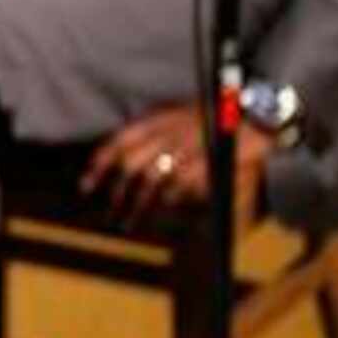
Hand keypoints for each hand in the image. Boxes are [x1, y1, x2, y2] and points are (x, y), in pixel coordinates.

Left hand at [83, 103, 267, 229]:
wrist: (252, 114)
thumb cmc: (211, 115)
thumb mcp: (174, 113)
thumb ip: (150, 130)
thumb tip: (121, 151)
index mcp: (157, 119)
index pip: (119, 142)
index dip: (99, 165)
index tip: (85, 186)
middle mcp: (168, 134)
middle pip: (133, 167)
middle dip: (118, 193)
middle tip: (109, 213)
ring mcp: (187, 150)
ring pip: (154, 182)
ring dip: (139, 206)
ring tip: (129, 223)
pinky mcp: (207, 165)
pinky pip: (181, 190)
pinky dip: (171, 203)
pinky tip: (165, 212)